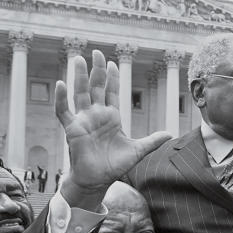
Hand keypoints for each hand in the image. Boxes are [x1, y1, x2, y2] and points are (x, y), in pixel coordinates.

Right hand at [56, 51, 170, 197]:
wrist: (98, 180)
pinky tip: (61, 84)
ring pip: (80, 93)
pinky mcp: (72, 129)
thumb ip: (152, 141)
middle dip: (96, 70)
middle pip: (96, 87)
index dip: (111, 77)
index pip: (111, 92)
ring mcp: (83, 120)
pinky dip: (61, 98)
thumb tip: (170, 133)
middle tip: (96, 52)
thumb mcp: (138, 151)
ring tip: (78, 59)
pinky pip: (64, 111)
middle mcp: (96, 114)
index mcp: (112, 117)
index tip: (113, 63)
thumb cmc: (115, 165)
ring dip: (79, 77)